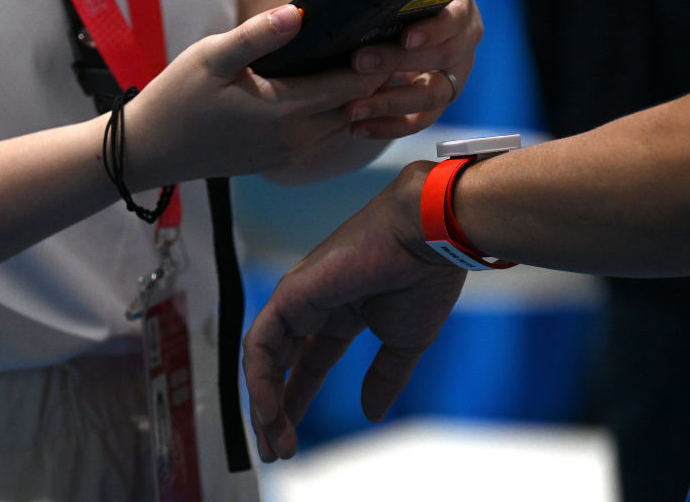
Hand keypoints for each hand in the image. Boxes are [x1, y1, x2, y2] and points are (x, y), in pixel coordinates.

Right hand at [124, 5, 392, 186]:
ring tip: (373, 57)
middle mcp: (297, 138)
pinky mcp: (282, 159)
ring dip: (361, 95)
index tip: (396, 31)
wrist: (151, 151)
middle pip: (358, 105)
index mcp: (284, 111)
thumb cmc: (177, 100)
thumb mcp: (211, 58)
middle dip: (378, 76)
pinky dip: (339, 109)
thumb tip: (297, 12)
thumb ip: (256, 36)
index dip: (379, 59)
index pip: (353, 85)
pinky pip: (325, 133)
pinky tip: (337, 84)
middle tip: (396, 40)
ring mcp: (291, 153)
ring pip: (345, 122)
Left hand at [241, 162, 467, 460]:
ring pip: (264, 357)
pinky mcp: (290, 295)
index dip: (297, 401)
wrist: (428, 240)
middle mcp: (312, 306)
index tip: (291, 439)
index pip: (309, 364)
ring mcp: (297, 299)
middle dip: (273, 409)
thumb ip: (385, 377)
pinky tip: (269, 412)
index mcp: (341, 314)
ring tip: (274, 441)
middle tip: (275, 450)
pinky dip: (261, 379)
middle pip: (280, 364)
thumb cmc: (424, 278)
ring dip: (264, 403)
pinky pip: (262, 344)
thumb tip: (372, 413)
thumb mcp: (405, 343)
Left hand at [346, 0, 483, 139]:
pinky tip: (359, 127)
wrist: (394, 20)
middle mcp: (464, 42)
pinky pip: (420, 122)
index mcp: (459, 6)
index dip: (435, 29)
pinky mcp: (436, 102)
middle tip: (358, 62)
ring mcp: (452, 76)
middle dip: (399, 63)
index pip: (456, 18)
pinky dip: (389, 127)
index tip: (406, 36)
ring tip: (353, 106)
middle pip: (442, 59)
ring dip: (391, 103)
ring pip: (432, 96)